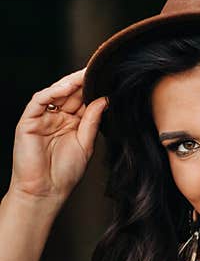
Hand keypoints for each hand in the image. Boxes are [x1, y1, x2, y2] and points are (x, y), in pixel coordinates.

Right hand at [11, 69, 107, 208]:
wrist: (46, 191)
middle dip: (83, 82)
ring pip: (55, 93)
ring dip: (70, 83)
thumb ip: (92, 121)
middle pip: (70, 94)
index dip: (93, 90)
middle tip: (98, 69)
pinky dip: (52, 92)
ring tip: (85, 74)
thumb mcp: (86, 144)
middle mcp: (56, 118)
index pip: (83, 101)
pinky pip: (39, 101)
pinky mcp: (28, 121)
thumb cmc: (66, 172)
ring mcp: (42, 118)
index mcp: (72, 123)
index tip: (109, 79)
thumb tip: (104, 99)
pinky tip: (67, 88)